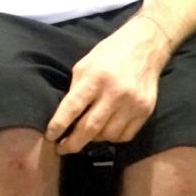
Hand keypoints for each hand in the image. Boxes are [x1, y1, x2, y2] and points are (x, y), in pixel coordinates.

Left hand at [44, 16, 170, 154]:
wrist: (145, 47)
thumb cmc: (109, 54)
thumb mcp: (85, 64)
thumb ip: (75, 90)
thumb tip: (65, 117)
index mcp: (96, 77)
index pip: (73, 107)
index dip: (59, 125)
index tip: (50, 137)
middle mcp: (115, 92)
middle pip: (90, 128)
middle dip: (73, 143)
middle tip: (62, 149)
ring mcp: (133, 104)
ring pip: (107, 135)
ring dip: (93, 139)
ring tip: (86, 134)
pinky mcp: (146, 111)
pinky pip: (125, 135)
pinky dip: (112, 137)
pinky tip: (106, 130)